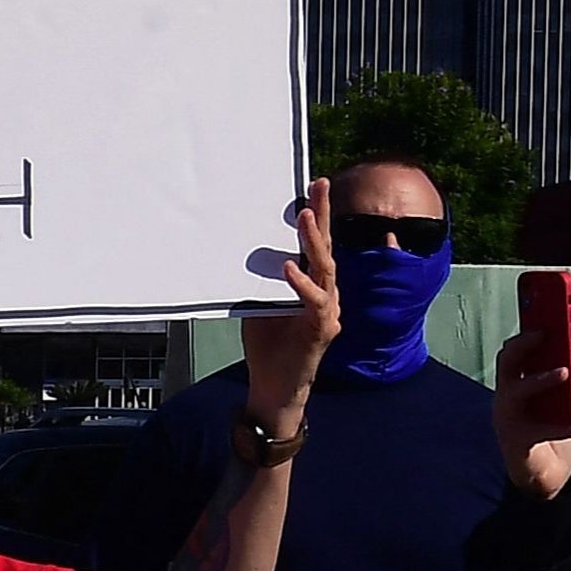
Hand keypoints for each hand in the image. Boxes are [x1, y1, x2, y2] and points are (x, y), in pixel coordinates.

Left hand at [238, 177, 339, 423]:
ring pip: (325, 268)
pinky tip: (288, 267)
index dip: (315, 215)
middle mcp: (325, 293)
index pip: (314, 244)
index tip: (310, 186)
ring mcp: (327, 310)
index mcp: (310, 284)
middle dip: (323, 213)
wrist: (274, 387)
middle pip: (326, 246)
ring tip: (304, 216)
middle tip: (320, 183)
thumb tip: (243, 250)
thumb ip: (259, 279)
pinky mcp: (321, 329)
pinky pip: (313, 302)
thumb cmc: (268, 346)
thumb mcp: (259, 303)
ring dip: (313, 241)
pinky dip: (300, 284)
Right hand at [492, 331, 570, 498]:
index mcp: (512, 385)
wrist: (535, 471)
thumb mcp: (551, 401)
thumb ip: (555, 379)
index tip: (540, 313)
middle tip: (544, 335)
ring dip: (540, 379)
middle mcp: (504, 398)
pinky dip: (569, 427)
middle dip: (523, 346)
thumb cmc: (543, 429)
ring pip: (517, 392)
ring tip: (565, 372)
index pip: (513, 351)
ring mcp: (508, 419)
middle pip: (506, 363)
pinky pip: (545, 431)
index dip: (523, 331)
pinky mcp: (520, 441)